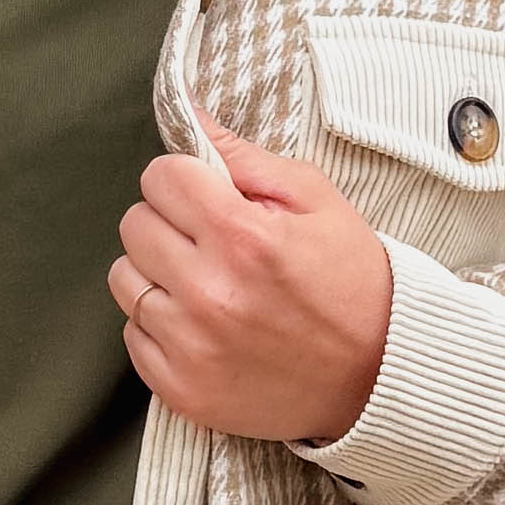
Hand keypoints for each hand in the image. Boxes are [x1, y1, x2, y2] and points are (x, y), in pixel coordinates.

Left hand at [111, 110, 390, 444]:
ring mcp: (191, 347)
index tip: (207, 195)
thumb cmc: (353, 284)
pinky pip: (133, 336)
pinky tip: (204, 325)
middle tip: (212, 242)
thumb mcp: (317, 201)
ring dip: (158, 274)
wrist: (380, 377)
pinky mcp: (181, 389)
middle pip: (135, 225)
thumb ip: (246, 158)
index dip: (185, 179)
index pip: (160, 178)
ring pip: (124, 281)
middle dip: (169, 222)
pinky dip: (161, 326)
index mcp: (243, 237)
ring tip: (207, 284)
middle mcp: (209, 294)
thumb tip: (190, 115)